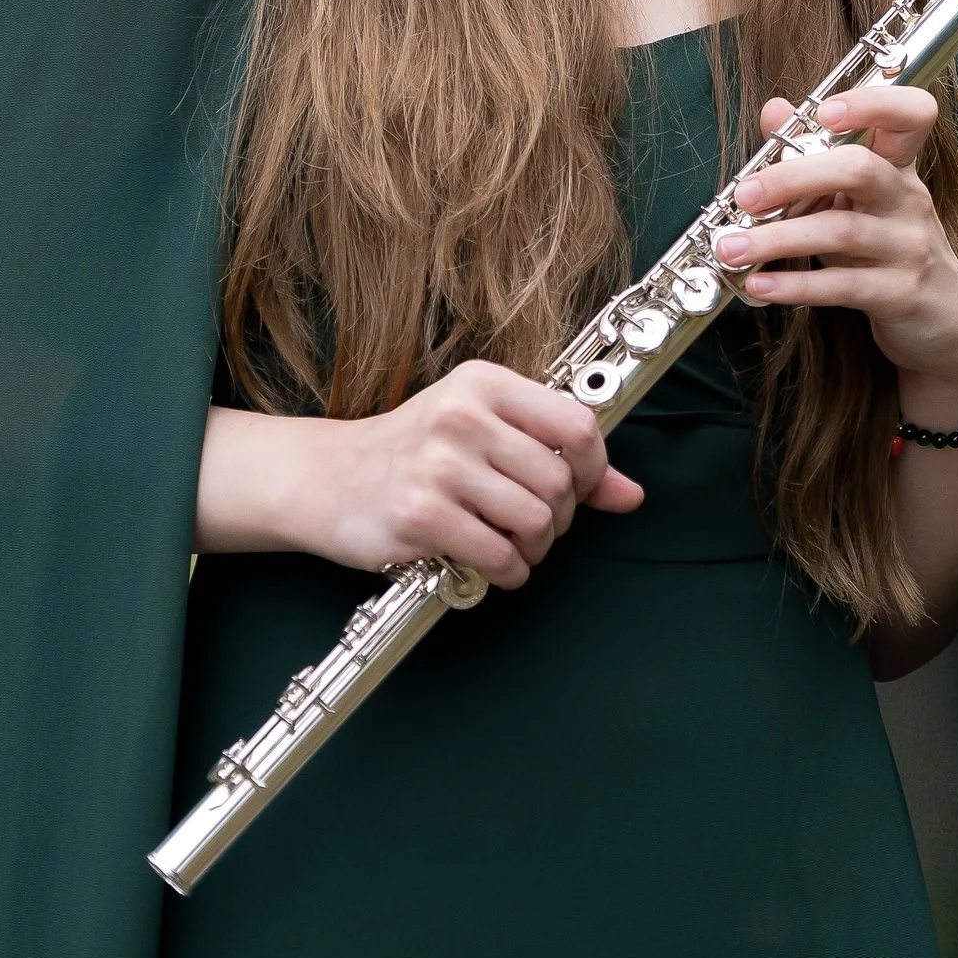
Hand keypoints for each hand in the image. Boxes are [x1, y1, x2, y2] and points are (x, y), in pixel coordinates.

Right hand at [322, 359, 643, 590]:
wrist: (327, 477)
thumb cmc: (413, 452)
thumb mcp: (483, 431)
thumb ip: (557, 457)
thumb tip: (630, 494)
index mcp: (484, 384)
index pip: (577, 427)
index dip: (592, 471)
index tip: (577, 490)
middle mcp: (463, 417)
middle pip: (559, 484)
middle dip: (559, 520)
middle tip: (533, 526)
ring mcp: (439, 466)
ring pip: (536, 523)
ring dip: (534, 550)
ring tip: (511, 547)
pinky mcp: (421, 516)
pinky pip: (499, 556)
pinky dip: (508, 573)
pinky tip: (491, 566)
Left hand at [710, 84, 957, 416]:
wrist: (943, 321)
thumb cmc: (887, 247)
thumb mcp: (856, 197)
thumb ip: (814, 152)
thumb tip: (773, 109)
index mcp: (899, 166)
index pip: (910, 113)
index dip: (871, 103)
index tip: (823, 112)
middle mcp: (908, 199)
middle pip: (858, 169)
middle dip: (792, 177)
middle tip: (744, 195)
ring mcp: (909, 247)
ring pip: (842, 231)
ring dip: (778, 238)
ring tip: (731, 249)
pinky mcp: (900, 294)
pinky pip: (843, 285)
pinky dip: (796, 285)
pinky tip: (759, 283)